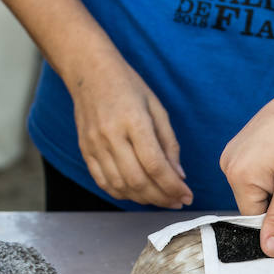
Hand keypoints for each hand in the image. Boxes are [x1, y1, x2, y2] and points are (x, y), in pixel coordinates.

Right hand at [67, 50, 191, 208]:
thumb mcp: (157, 107)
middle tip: (177, 202)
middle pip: (138, 180)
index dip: (173, 186)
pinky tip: (138, 194)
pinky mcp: (85, 151)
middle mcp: (111, 135)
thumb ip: (169, 143)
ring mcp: (95, 145)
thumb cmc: (128, 86)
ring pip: (121, 186)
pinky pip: (104, 182)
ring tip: (161, 199)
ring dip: (144, 199)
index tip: (187, 196)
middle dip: (162, 197)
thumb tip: (179, 175)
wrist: (89, 72)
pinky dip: (123, 193)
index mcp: (133, 121)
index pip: (155, 165)